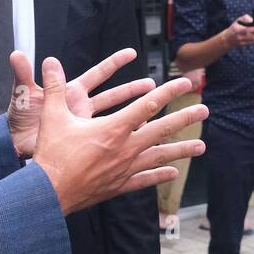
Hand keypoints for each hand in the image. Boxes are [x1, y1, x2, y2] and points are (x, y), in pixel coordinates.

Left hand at [5, 48, 156, 158]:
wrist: (15, 145)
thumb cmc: (19, 118)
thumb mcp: (24, 94)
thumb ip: (23, 74)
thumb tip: (16, 54)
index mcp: (72, 92)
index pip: (98, 74)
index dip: (114, 63)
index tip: (132, 53)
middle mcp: (82, 107)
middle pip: (114, 96)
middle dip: (133, 90)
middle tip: (153, 85)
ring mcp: (84, 126)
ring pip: (115, 119)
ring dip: (133, 117)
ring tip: (154, 115)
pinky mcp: (84, 143)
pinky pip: (107, 141)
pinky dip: (121, 142)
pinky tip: (138, 145)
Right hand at [34, 57, 207, 214]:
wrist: (49, 192)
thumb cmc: (52, 153)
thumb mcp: (53, 116)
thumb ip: (55, 88)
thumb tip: (49, 61)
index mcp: (113, 128)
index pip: (147, 105)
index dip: (168, 92)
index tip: (184, 83)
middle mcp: (125, 148)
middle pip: (162, 129)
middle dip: (184, 118)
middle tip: (204, 110)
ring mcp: (125, 168)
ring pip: (159, 156)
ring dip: (181, 150)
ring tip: (201, 146)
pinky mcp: (119, 185)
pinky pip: (145, 179)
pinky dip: (160, 175)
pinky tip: (173, 173)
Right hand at [222, 15, 253, 49]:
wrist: (227, 40)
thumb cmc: (234, 28)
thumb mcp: (237, 21)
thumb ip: (245, 18)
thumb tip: (253, 19)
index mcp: (237, 30)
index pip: (248, 29)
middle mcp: (240, 37)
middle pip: (253, 36)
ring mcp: (242, 42)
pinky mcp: (244, 45)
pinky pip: (253, 43)